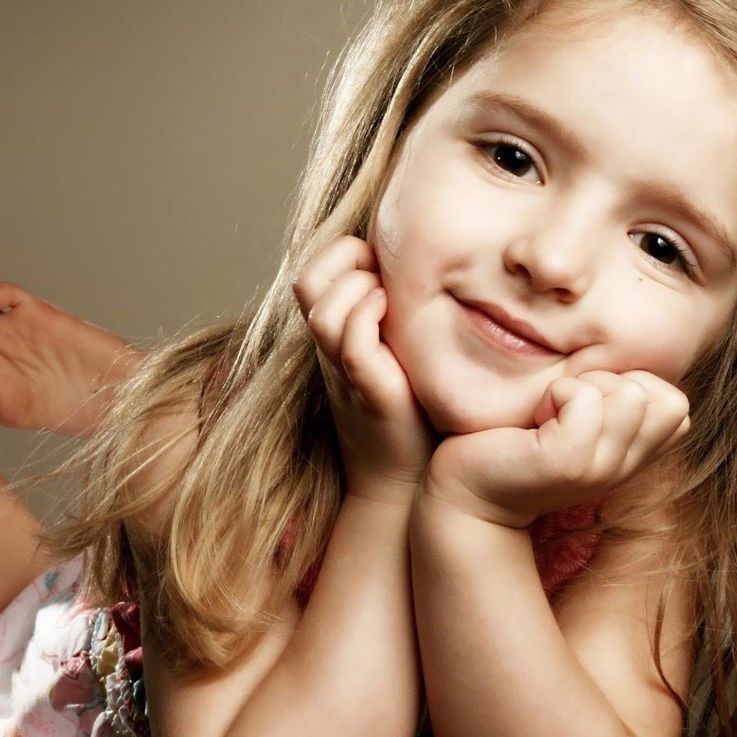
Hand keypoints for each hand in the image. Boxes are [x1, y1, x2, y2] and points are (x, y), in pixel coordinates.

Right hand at [293, 235, 435, 502]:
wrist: (404, 482)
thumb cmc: (410, 414)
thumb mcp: (396, 353)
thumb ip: (397, 315)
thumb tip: (428, 272)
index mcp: (334, 336)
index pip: (314, 271)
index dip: (344, 254)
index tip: (384, 267)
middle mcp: (330, 350)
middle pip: (308, 280)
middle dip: (347, 261)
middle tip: (386, 277)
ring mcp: (345, 372)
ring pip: (324, 310)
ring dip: (360, 290)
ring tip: (393, 301)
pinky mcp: (369, 393)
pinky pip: (353, 344)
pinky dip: (371, 319)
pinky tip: (398, 322)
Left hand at [422, 370, 689, 528]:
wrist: (468, 492)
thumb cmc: (518, 445)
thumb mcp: (579, 419)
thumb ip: (615, 399)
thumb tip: (634, 365)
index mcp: (631, 457)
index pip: (678, 408)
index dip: (634, 388)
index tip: (583, 407)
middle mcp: (623, 467)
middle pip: (666, 399)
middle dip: (611, 383)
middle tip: (563, 409)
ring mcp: (600, 469)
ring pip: (630, 394)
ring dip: (581, 387)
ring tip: (547, 415)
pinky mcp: (567, 463)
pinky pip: (585, 399)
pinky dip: (555, 394)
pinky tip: (533, 421)